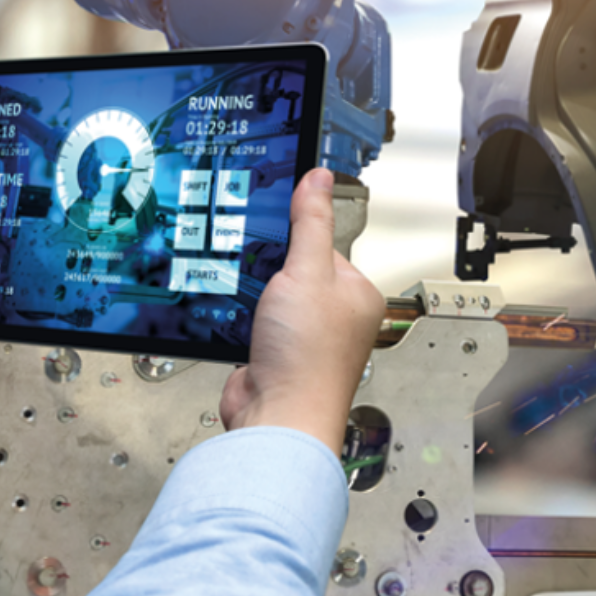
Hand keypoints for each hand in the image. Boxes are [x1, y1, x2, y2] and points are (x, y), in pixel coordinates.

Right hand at [220, 168, 384, 453]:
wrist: (276, 418)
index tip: (274, 227)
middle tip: (259, 271)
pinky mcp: (274, 353)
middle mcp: (335, 317)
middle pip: (294, 269)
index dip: (296, 238)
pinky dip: (241, 318)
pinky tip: (238, 320)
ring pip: (270, 296)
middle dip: (270, 270)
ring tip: (250, 301)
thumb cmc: (307, 357)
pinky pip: (253, 321)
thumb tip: (319, 177)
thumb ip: (310, 222)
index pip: (325, 246)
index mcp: (357, 293)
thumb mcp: (307, 271)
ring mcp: (303, 337)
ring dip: (254, 295)